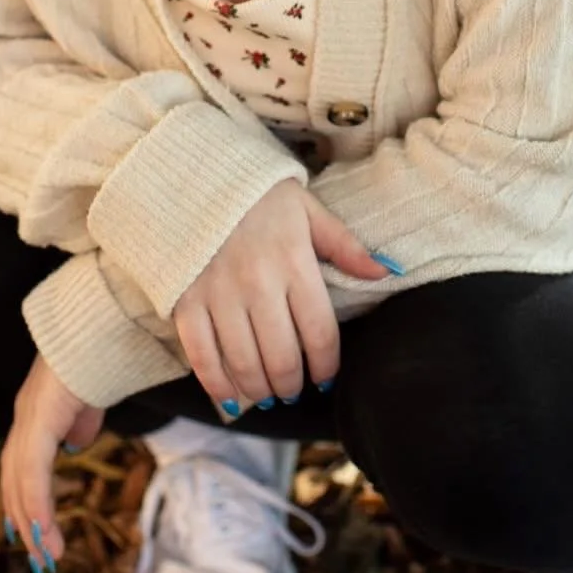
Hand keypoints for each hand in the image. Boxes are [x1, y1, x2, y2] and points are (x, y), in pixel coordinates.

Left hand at [0, 354, 104, 572]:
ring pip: (19, 482)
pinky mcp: (38, 419)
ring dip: (31, 521)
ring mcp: (28, 418)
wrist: (102, 326)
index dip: (24, 500)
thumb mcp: (90, 400)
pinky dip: (36, 505)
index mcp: (36, 415)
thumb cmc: (100, 355)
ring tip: (47, 554)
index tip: (31, 533)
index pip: (21, 466)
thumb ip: (80, 422)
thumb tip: (75, 445)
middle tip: (40, 557)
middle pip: (14, 480)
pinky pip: (31, 472)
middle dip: (25, 521)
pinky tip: (44, 530)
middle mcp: (24, 418)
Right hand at [171, 179, 388, 409]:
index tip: (326, 378)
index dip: (327, 366)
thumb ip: (345, 246)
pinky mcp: (185, 301)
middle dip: (293, 384)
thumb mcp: (308, 210)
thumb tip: (386, 272)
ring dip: (261, 389)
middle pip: (283, 357)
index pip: (320, 334)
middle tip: (295, 390)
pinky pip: (202, 356)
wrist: (195, 174)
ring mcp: (218, 295)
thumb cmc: (259, 195)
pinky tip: (232, 398)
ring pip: (245, 363)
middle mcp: (257, 284)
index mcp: (294, 263)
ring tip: (269, 393)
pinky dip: (218, 385)